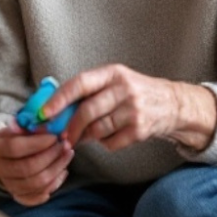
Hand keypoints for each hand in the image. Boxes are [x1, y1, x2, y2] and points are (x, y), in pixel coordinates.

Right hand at [0, 120, 73, 206]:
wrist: (10, 156)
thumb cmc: (18, 137)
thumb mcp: (22, 127)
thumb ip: (33, 126)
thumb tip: (45, 127)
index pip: (14, 147)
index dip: (37, 143)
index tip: (54, 137)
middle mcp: (0, 168)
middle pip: (27, 168)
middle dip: (51, 156)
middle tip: (65, 146)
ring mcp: (9, 185)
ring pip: (36, 184)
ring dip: (57, 169)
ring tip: (68, 156)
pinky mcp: (20, 196)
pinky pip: (39, 196)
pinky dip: (54, 185)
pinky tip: (62, 172)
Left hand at [44, 64, 216, 152]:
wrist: (173, 104)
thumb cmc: (134, 92)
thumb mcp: (114, 81)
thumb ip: (88, 90)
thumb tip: (54, 110)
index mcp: (113, 73)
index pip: (80, 84)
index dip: (59, 99)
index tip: (44, 113)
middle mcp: (124, 89)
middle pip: (87, 111)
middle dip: (70, 127)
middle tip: (62, 136)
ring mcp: (134, 110)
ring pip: (98, 129)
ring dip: (87, 136)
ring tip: (86, 136)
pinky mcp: (140, 129)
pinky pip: (111, 142)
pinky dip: (105, 143)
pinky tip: (108, 137)